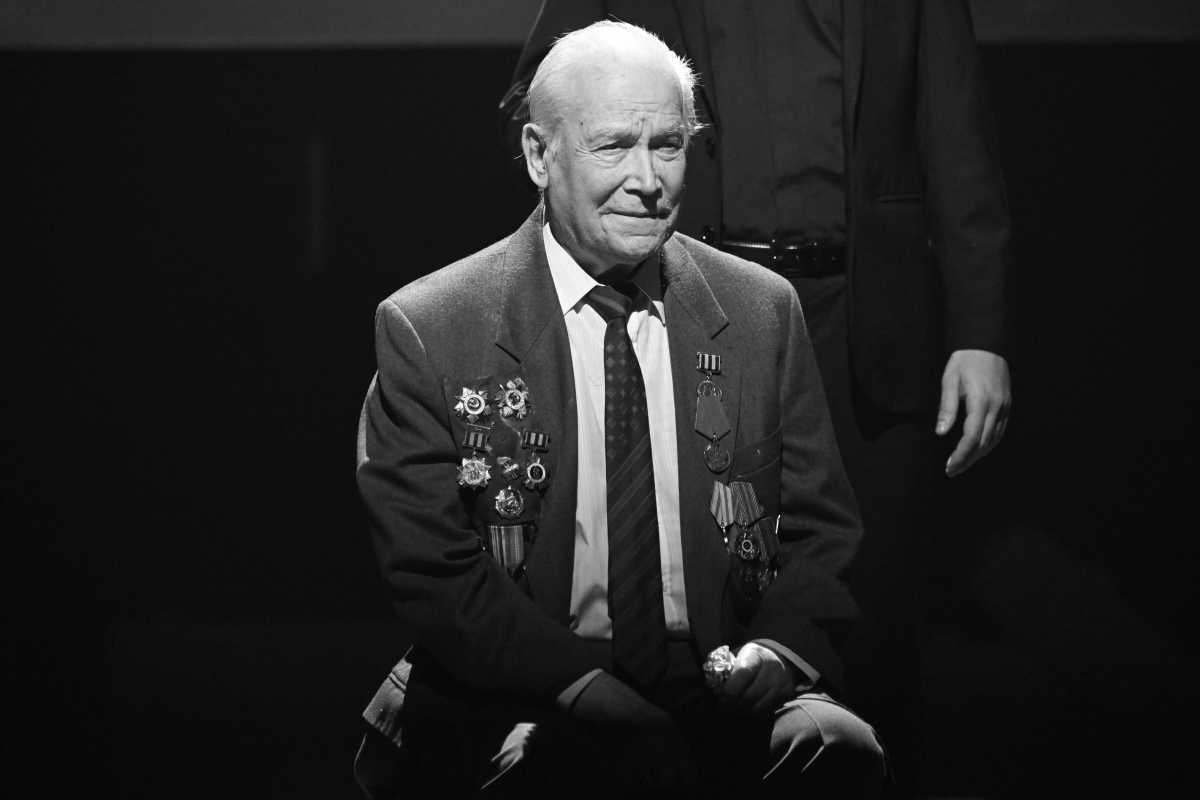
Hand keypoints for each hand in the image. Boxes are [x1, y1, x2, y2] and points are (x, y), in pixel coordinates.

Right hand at [570, 672, 696, 796]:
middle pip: (668, 783)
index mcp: (673, 740)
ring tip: (644, 769)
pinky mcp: (620, 766)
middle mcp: (657, 752)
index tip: (684, 786)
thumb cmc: (645, 717)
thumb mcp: (669, 726)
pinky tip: (632, 768)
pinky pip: (631, 784)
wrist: (615, 709)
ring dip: (648, 782)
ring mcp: (638, 760)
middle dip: (665, 781)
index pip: (689, 771)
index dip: (687, 782)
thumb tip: (687, 778)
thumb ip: (679, 749)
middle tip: (660, 775)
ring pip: (649, 786)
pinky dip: (632, 780)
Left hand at [720, 642, 795, 714]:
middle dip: (732, 705)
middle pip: (748, 696)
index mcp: (755, 654)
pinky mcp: (788, 693)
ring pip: (757, 707)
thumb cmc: (751, 656)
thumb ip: (725, 666)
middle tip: (722, 707)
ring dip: (741, 711)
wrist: (779, 655)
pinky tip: (745, 708)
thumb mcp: (738, 653)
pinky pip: (766, 710)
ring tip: (732, 709)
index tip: (720, 697)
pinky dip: (753, 712)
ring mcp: (781, 682)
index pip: (742, 674)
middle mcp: (771, 668)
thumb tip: (710, 682)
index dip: (728, 690)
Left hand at [937, 349, 1010, 476]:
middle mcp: (996, 407)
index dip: (961, 455)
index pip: (972, 437)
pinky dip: (989, 444)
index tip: (950, 467)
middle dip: (968, 460)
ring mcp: (1004, 407)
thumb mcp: (949, 381)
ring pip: (994, 439)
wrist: (987, 344)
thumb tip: (941, 433)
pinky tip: (978, 450)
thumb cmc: (964, 361)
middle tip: (952, 471)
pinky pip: (1000, 431)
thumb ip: (947, 408)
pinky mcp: (1007, 405)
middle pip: (984, 442)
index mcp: (980, 401)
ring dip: (979, 455)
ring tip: (962, 465)